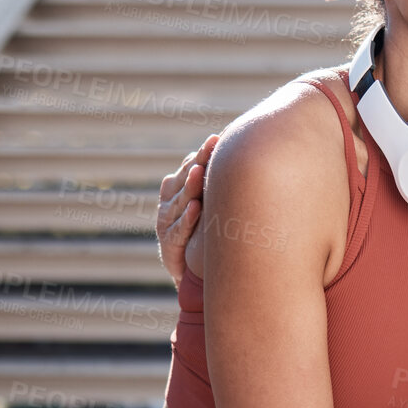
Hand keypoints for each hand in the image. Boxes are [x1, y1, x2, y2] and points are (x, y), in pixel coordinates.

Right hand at [156, 135, 216, 280]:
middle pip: (185, 178)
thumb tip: (241, 157)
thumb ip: (216, 185)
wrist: (190, 270)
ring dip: (190, 186)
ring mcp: (167, 222)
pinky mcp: (169, 244)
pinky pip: (178, 229)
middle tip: (212, 144)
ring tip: (201, 172)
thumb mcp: (209, 206)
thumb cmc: (204, 231)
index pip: (191, 165)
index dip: (204, 152)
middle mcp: (169, 202)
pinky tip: (195, 208)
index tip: (220, 137)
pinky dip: (186, 219)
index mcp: (177, 188)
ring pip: (180, 201)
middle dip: (199, 161)